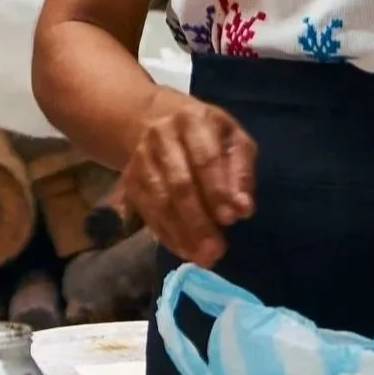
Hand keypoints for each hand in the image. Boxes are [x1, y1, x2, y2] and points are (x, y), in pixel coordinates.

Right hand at [114, 88, 256, 264]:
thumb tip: (243, 209)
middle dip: (198, 220)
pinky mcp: (130, 179)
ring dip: (181, 233)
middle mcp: (161, 136)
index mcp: (192, 120)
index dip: (217, 190)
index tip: (231, 220)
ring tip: (202, 257)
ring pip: (159, 200)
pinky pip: (147, 211)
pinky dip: (166, 234)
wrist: (154, 117)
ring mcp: (141, 158)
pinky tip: (185, 250)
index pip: (205, 158)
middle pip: (179, 182)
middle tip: (216, 251)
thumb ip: (241, 171)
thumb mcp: (231, 138)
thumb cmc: (205, 132)